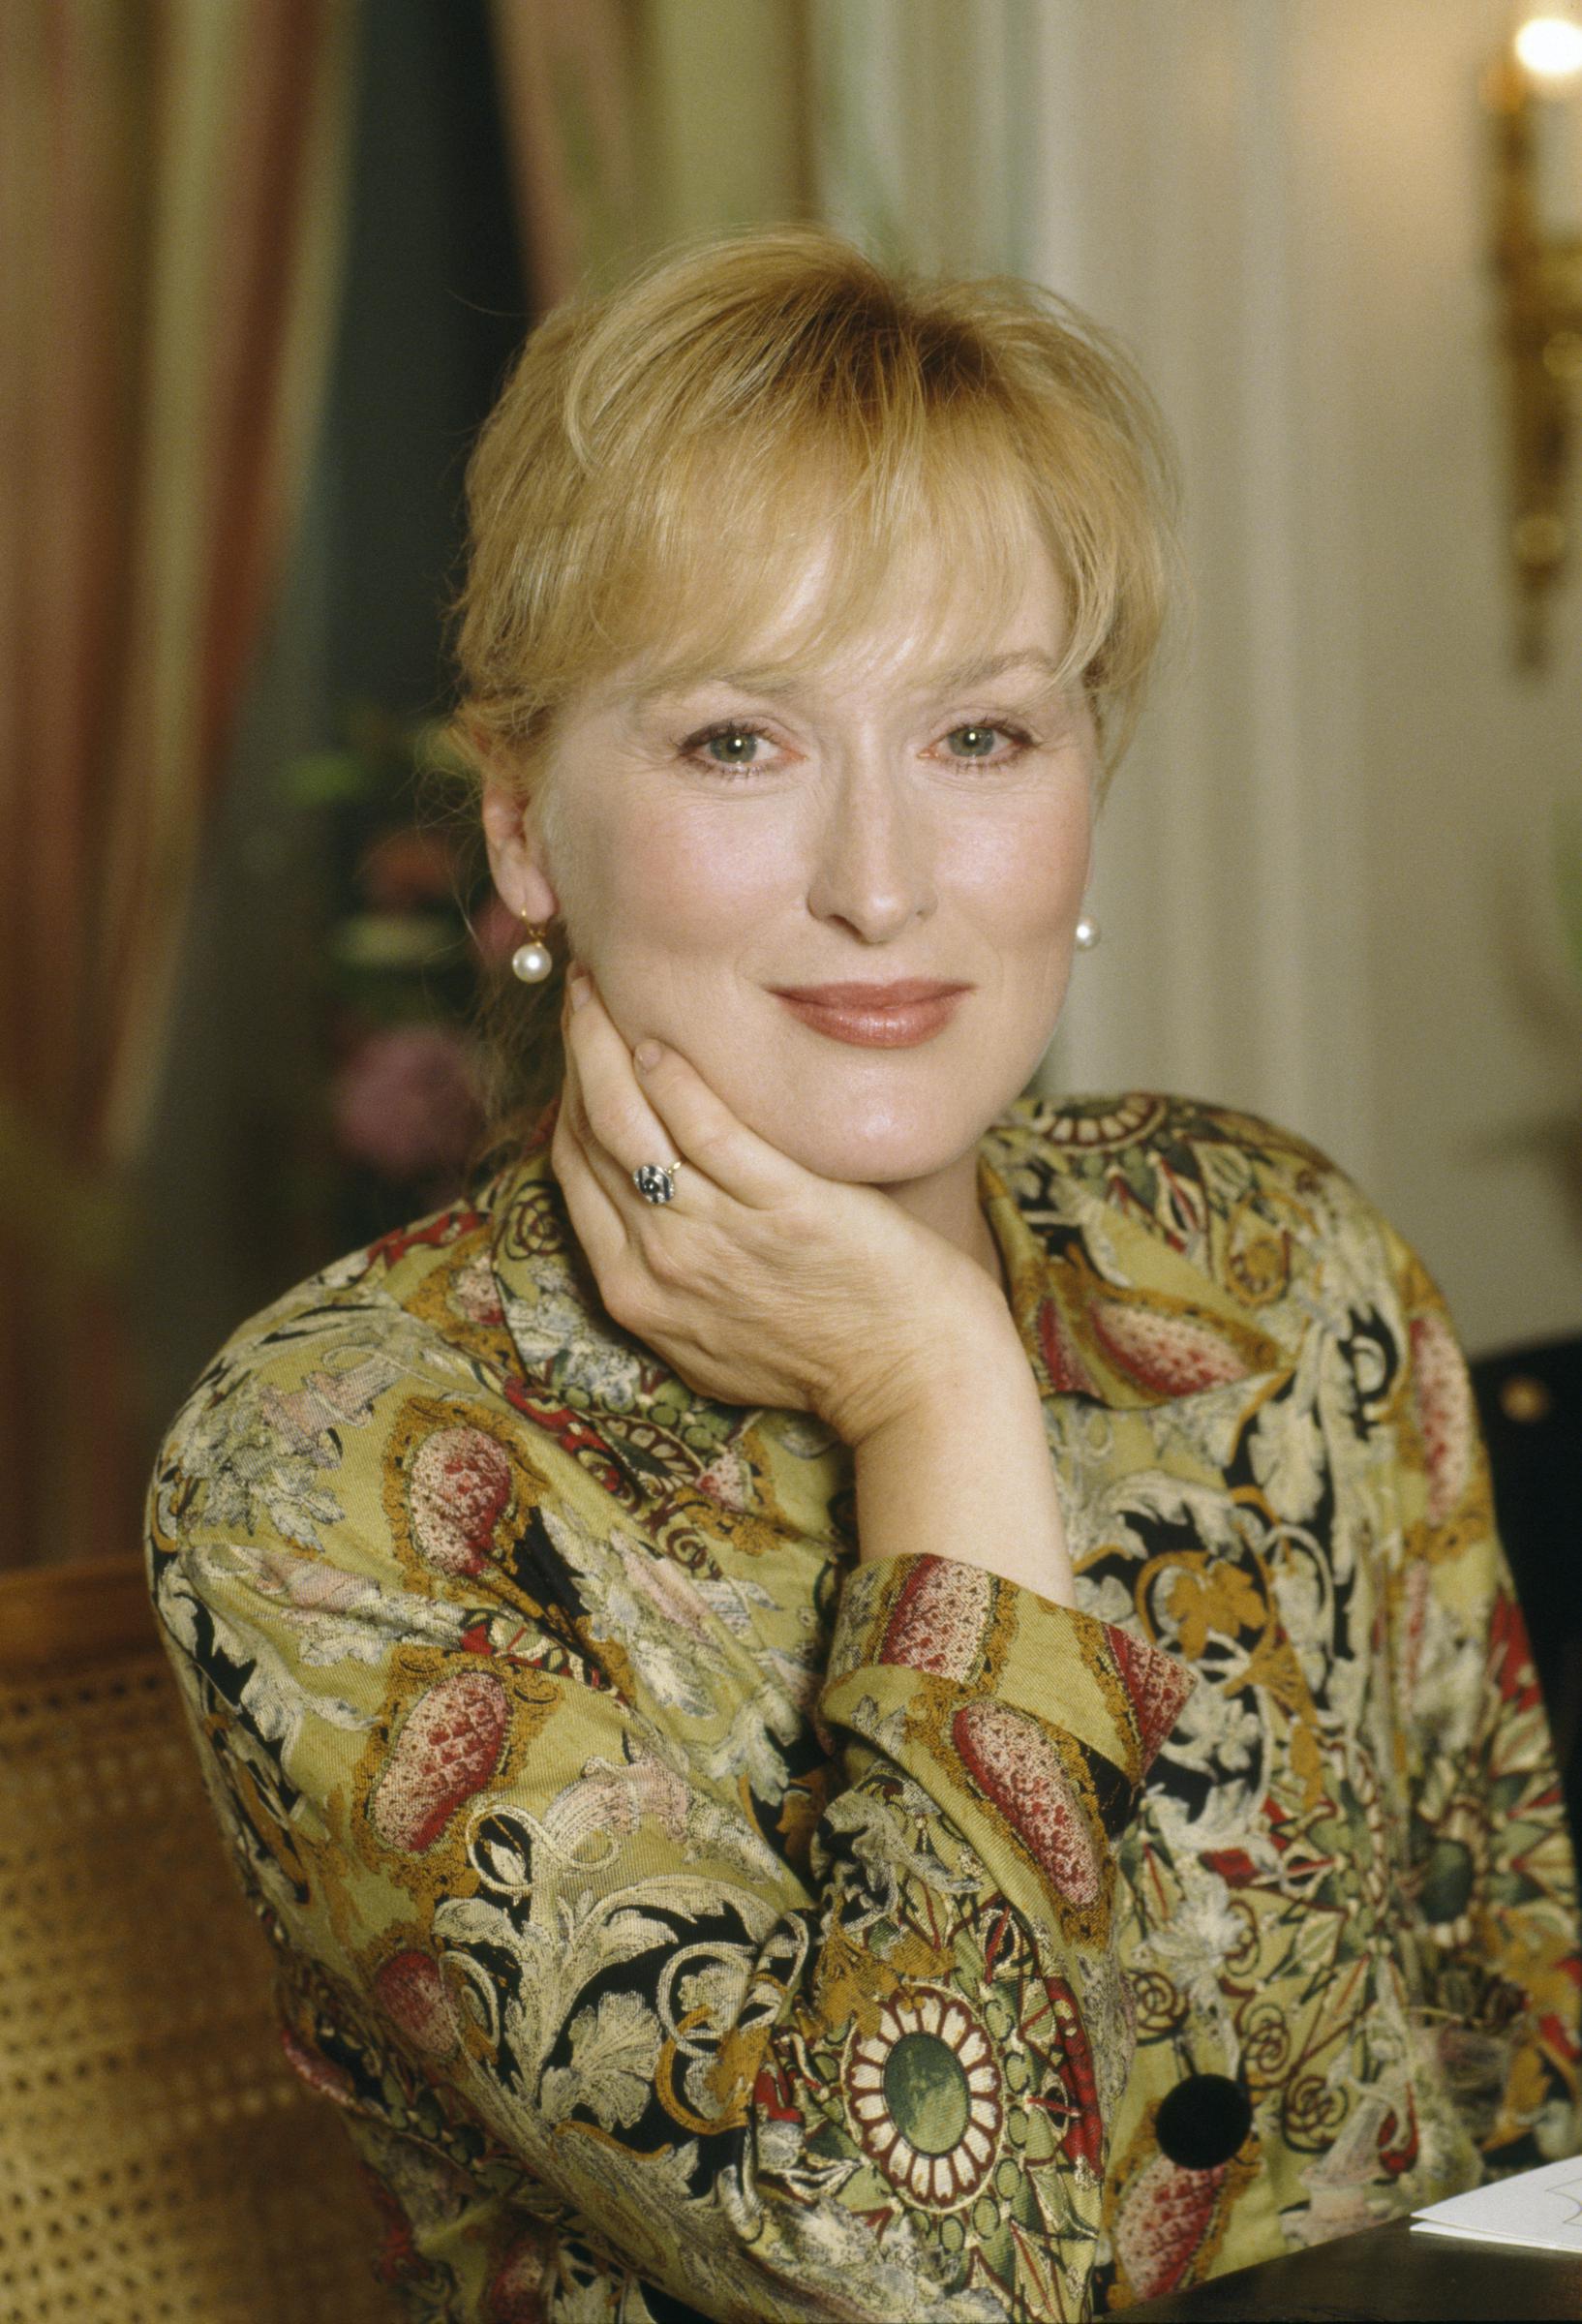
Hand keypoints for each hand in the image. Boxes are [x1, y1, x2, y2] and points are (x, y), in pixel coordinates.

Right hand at [550, 974, 1011, 1443]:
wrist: (915, 1383)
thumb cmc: (831, 1353)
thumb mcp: (717, 1337)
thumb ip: (675, 1274)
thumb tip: (658, 1200)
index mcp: (635, 1294)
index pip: (575, 1171)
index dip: (569, 1096)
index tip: (583, 1043)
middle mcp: (660, 1267)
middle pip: (592, 1139)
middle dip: (578, 1055)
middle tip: (583, 992)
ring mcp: (717, 1239)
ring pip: (630, 1126)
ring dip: (607, 1046)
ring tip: (608, 988)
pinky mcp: (783, 1211)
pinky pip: (708, 1133)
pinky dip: (675, 1081)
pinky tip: (663, 1038)